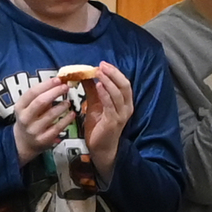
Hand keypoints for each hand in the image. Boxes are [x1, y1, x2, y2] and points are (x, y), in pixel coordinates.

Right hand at [13, 77, 73, 165]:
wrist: (24, 142)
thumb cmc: (30, 119)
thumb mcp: (28, 107)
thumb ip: (41, 96)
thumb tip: (59, 81)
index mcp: (20, 107)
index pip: (32, 92)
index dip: (46, 85)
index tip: (58, 79)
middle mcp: (25, 118)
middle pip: (40, 102)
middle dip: (55, 92)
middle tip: (66, 87)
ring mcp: (34, 130)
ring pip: (50, 115)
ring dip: (62, 106)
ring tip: (68, 101)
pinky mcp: (44, 139)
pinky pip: (58, 128)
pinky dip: (67, 120)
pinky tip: (72, 114)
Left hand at [82, 61, 133, 180]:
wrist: (100, 148)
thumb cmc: (100, 127)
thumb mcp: (96, 105)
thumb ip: (93, 91)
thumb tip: (84, 75)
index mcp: (125, 102)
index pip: (123, 83)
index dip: (115, 72)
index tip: (103, 64)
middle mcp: (127, 107)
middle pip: (124, 86)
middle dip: (113, 74)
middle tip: (102, 65)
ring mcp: (121, 114)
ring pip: (119, 94)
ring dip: (109, 81)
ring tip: (99, 73)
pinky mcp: (114, 121)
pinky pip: (111, 104)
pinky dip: (105, 94)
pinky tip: (98, 86)